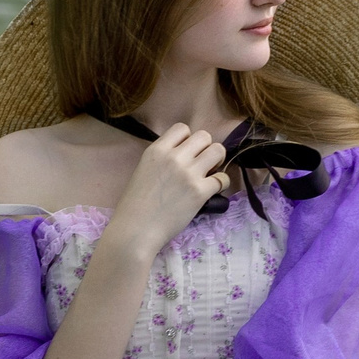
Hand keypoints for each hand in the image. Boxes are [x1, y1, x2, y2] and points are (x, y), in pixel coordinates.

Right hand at [102, 124, 226, 258]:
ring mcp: (188, 174)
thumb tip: (185, 155)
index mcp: (157, 150)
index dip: (188, 140)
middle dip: (205, 149)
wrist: (136, 230)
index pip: (182, 128)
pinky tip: (211, 190)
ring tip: (209, 174)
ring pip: (218, 151)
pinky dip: (221, 183)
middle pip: (204, 136)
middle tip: (201, 164)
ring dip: (217, 162)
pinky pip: (223, 178)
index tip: (186, 154)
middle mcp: (174, 157)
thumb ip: (163, 158)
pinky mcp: (200, 192)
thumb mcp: (143, 169)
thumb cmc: (135, 205)